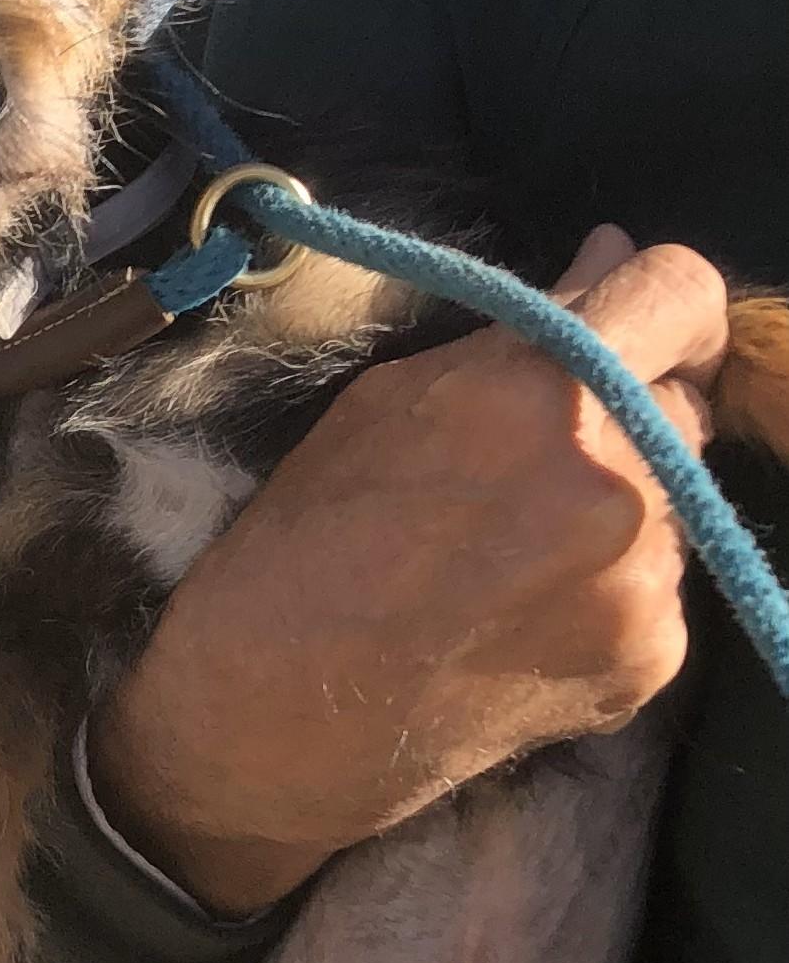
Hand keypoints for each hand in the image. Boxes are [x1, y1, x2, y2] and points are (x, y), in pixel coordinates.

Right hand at [87, 226, 726, 915]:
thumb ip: (522, 329)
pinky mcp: (653, 659)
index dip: (662, 295)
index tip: (637, 318)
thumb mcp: (393, 397)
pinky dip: (608, 581)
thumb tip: (612, 253)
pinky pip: (660, 584)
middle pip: (683, 403)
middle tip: (531, 450)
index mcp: (547, 391)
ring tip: (509, 543)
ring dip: (620, 499)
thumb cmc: (310, 532)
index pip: (683, 295)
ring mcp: (646, 581)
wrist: (279, 710)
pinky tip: (520, 605)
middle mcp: (622, 483)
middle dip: (625, 408)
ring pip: (676, 498)